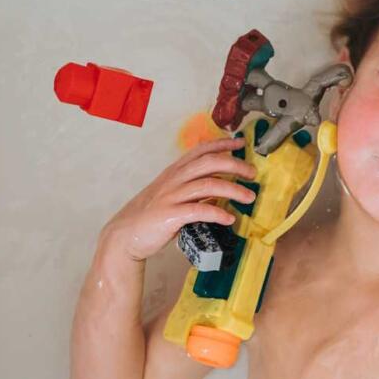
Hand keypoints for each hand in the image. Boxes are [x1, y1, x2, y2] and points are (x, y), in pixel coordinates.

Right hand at [103, 137, 256, 260]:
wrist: (125, 235)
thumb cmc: (151, 215)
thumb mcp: (172, 194)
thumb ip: (193, 188)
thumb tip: (220, 188)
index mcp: (175, 172)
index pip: (201, 150)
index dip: (222, 144)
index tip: (241, 143)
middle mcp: (174, 180)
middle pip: (209, 163)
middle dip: (235, 165)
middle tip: (253, 174)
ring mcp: (171, 196)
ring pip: (208, 185)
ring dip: (233, 190)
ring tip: (249, 198)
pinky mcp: (170, 215)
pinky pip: (198, 211)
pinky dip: (217, 213)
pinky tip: (229, 219)